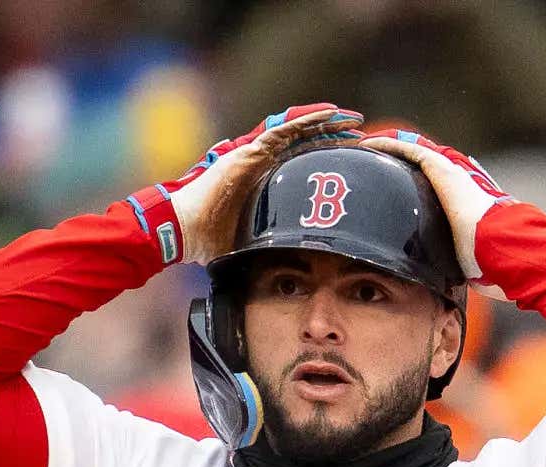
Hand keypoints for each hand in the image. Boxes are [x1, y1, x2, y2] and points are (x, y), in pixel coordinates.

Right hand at [129, 104, 364, 264]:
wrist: (184, 231)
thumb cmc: (210, 241)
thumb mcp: (254, 243)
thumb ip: (272, 248)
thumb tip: (292, 274)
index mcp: (263, 180)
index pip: (299, 162)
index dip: (325, 157)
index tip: (352, 157)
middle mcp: (260, 162)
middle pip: (303, 143)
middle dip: (332, 136)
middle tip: (360, 132)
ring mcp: (254, 155)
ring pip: (296, 131)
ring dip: (325, 123)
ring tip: (351, 118)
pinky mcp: (249, 152)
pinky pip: (283, 130)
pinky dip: (306, 121)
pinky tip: (329, 114)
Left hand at [361, 131, 515, 293]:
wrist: (499, 246)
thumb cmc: (490, 260)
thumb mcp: (468, 261)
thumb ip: (458, 263)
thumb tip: (452, 287)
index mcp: (464, 202)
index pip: (434, 187)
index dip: (414, 184)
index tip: (393, 191)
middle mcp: (457, 182)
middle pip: (422, 165)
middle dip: (399, 162)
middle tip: (374, 165)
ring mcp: (449, 172)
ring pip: (413, 152)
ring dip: (389, 149)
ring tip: (365, 149)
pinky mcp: (439, 167)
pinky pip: (407, 149)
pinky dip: (386, 144)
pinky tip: (366, 144)